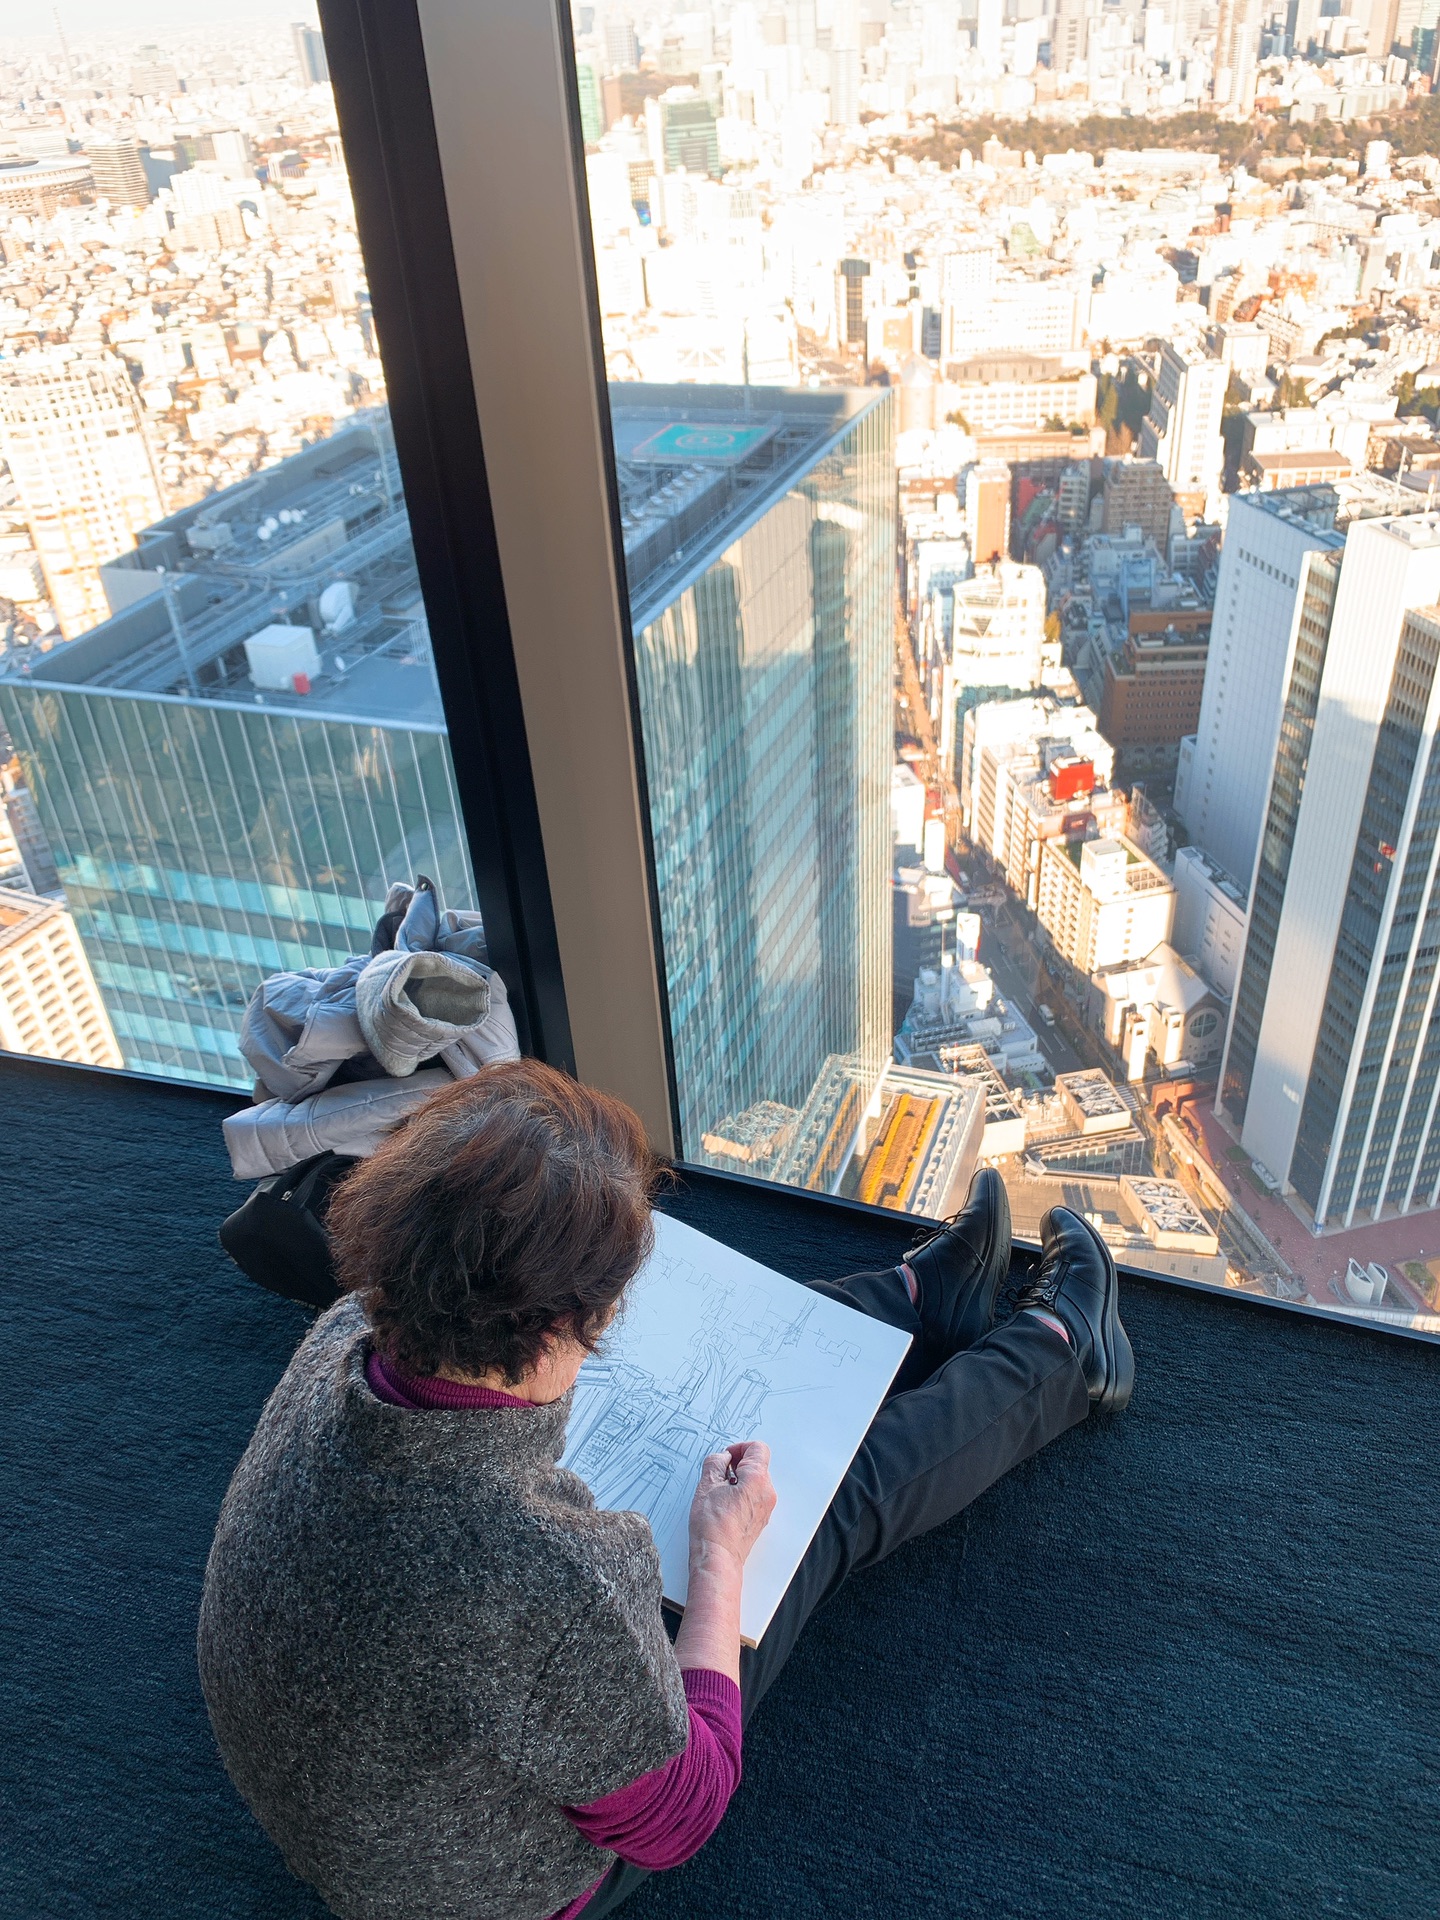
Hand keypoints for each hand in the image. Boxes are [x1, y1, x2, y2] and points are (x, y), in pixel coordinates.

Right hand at [687, 1440, 776, 1569]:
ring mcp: (766, 1508)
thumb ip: (715, 1462)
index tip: (726, 1457)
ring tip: (719, 1492)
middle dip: (738, 1464)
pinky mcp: (760, 1519)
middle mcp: (767, 1492)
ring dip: (739, 1480)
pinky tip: (725, 1505)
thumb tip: (722, 1458)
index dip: (739, 1448)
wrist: (718, 1558)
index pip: (758, 1448)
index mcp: (757, 1479)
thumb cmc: (713, 1526)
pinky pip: (755, 1497)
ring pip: (756, 1481)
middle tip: (719, 1474)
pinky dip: (742, 1494)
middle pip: (758, 1464)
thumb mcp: (707, 1485)